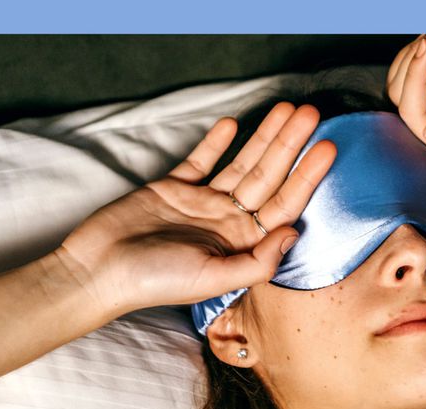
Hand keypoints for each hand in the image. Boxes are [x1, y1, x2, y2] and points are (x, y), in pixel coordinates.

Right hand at [56, 103, 335, 315]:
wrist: (99, 270)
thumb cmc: (156, 281)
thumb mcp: (213, 278)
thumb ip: (258, 262)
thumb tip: (293, 233)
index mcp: (243, 244)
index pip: (285, 205)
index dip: (307, 177)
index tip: (326, 149)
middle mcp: (228, 222)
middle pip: (269, 177)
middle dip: (291, 145)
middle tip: (312, 114)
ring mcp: (203, 203)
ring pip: (242, 164)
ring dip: (263, 137)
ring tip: (286, 109)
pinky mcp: (174, 188)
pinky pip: (201, 161)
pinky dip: (217, 143)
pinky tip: (235, 124)